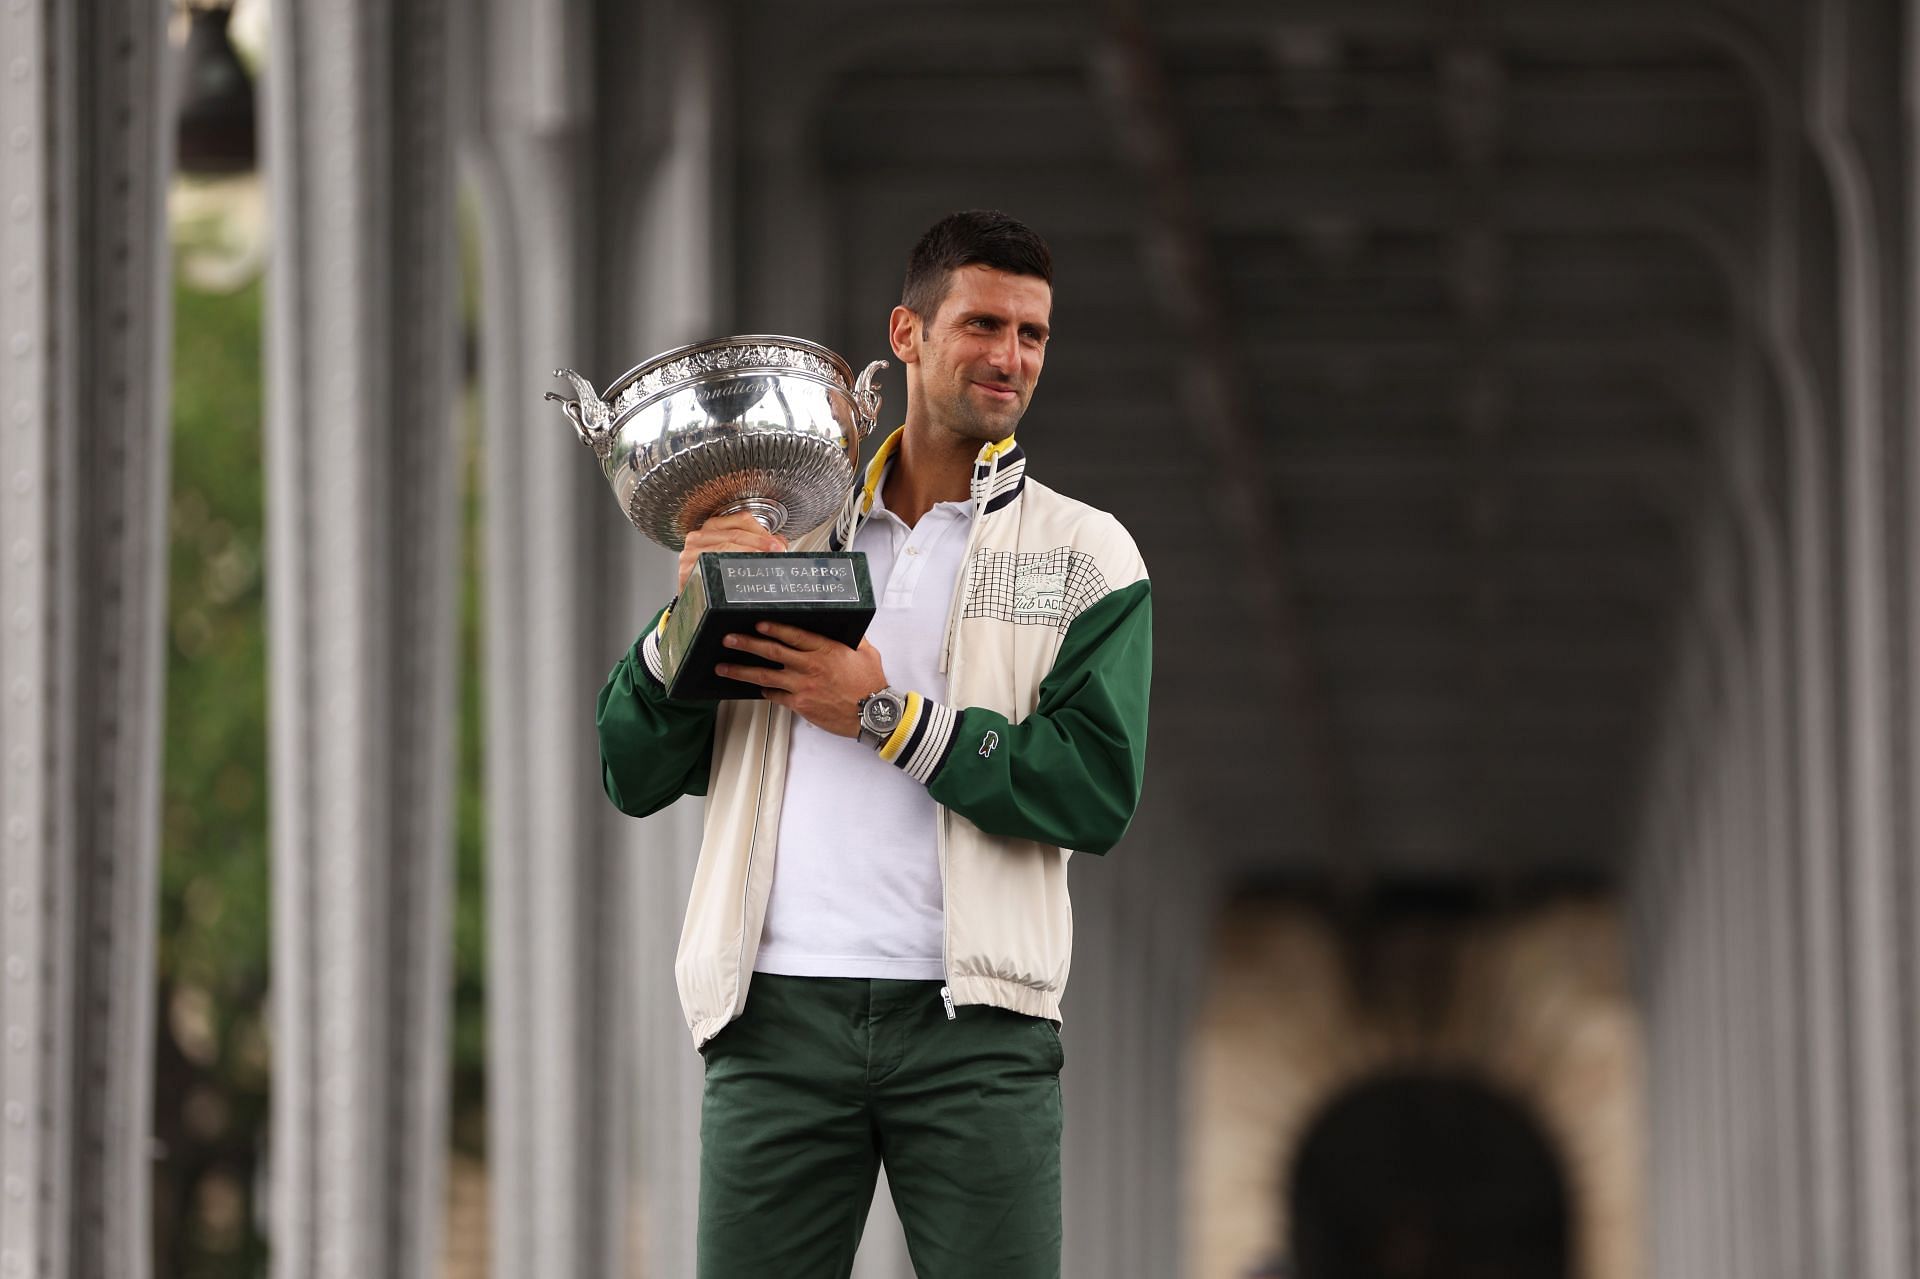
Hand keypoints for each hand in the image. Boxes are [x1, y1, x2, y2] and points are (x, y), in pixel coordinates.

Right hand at [678, 513, 785, 592]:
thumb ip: (757, 545)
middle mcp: (700, 536)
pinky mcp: (688, 568)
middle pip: (736, 532)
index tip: (777, 544)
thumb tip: (779, 543)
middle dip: (760, 543)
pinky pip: (713, 564)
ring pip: (726, 546)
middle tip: (776, 552)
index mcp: (713, 527)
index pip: (741, 520)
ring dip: (750, 553)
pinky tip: (745, 572)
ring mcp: (692, 552)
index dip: (762, 532)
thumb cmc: (714, 576)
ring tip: (765, 562)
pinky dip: (732, 566)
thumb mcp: (735, 555)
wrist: (695, 600)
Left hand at [714, 623, 886, 737]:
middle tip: (728, 639)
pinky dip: (765, 691)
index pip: (793, 635)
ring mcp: (803, 686)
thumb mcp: (867, 653)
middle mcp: (810, 666)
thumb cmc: (871, 684)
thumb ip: (854, 639)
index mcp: (825, 650)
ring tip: (723, 668)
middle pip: (771, 652)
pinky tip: (757, 688)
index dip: (773, 628)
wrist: (873, 714)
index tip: (757, 624)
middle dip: (747, 644)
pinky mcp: (800, 705)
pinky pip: (776, 696)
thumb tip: (849, 628)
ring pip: (765, 676)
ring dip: (741, 671)